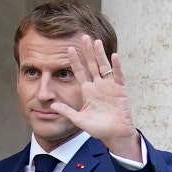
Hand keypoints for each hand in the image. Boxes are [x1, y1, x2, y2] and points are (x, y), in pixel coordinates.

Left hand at [51, 35, 141, 160]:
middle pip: (91, 64)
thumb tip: (51, 106)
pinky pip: (119, 76)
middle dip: (87, 51)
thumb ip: (66, 111)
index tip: (68, 49)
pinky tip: (114, 56)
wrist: (114, 135)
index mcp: (87, 91)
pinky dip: (117, 66)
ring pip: (104, 66)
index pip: (79, 72)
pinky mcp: (120, 90)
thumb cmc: (98, 128)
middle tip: (83, 36)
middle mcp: (98, 85)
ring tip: (96, 41)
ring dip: (100, 54)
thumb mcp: (79, 119)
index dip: (74, 61)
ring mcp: (110, 87)